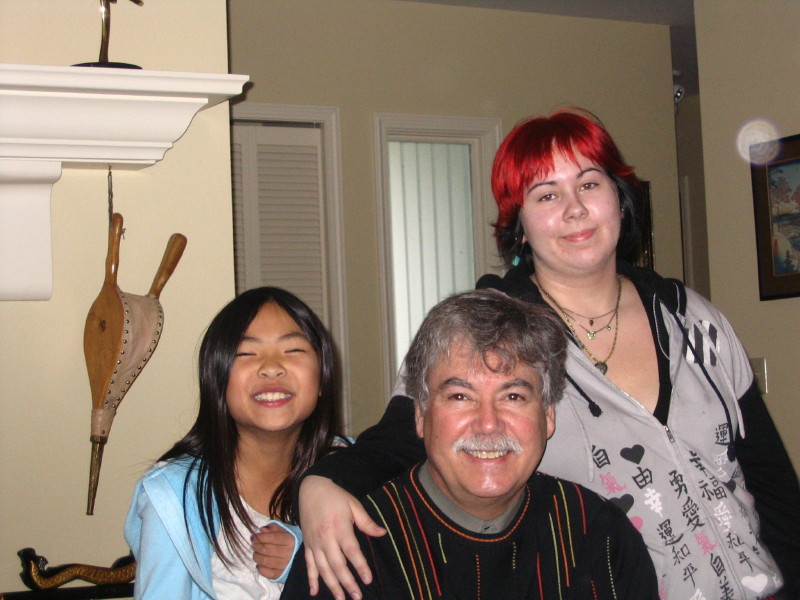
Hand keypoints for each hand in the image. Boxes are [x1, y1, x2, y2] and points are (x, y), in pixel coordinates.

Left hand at [252, 523, 295, 578]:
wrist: (300, 558)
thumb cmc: (290, 543)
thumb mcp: (285, 532)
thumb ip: (274, 528)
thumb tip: (262, 530)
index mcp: (290, 540)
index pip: (273, 537)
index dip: (261, 537)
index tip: (255, 536)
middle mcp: (288, 553)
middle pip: (267, 549)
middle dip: (257, 546)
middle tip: (253, 544)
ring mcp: (285, 565)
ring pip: (265, 561)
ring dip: (257, 556)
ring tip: (256, 553)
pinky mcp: (280, 575)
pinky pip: (266, 572)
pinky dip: (260, 568)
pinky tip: (259, 564)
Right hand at [299, 476, 385, 599]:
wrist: (310, 489)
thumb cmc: (335, 497)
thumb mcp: (354, 505)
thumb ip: (367, 522)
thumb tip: (382, 533)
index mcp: (339, 527)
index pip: (351, 551)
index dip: (360, 566)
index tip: (368, 579)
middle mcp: (326, 538)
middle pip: (337, 564)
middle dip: (347, 582)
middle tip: (357, 596)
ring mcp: (315, 543)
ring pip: (323, 568)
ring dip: (332, 585)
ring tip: (341, 599)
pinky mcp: (307, 545)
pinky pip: (309, 565)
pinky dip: (312, 579)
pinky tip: (315, 592)